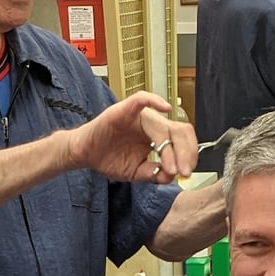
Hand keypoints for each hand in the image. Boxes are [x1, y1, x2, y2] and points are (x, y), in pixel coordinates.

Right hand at [64, 91, 197, 184]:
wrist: (85, 154)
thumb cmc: (109, 158)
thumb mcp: (136, 172)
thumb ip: (153, 173)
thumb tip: (170, 176)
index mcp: (158, 136)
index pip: (182, 140)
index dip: (189, 155)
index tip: (187, 173)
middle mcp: (152, 124)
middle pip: (179, 131)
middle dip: (185, 153)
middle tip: (183, 171)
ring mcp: (139, 116)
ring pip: (164, 126)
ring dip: (170, 147)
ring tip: (169, 166)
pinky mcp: (124, 110)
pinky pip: (141, 99)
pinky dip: (154, 100)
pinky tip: (164, 108)